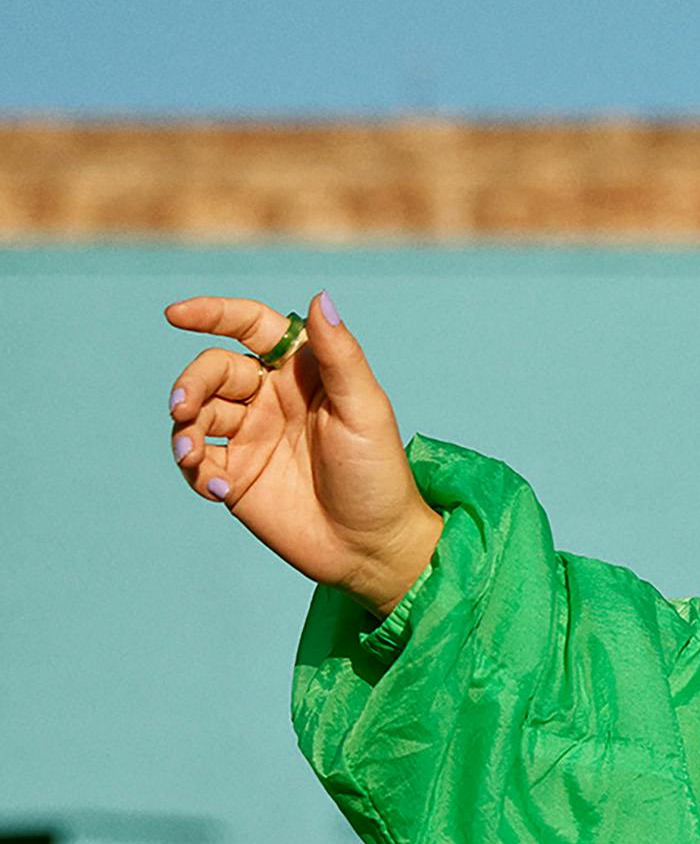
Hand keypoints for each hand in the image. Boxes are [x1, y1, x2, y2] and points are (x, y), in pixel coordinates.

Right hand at [164, 292, 443, 615]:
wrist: (372, 546)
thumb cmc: (379, 473)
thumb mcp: (365, 410)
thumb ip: (341, 356)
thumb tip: (320, 298)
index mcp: (303, 371)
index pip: (251, 327)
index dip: (214, 313)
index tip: (177, 315)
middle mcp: (272, 397)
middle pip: (214, 370)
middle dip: (191, 383)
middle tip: (184, 408)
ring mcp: (250, 436)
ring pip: (196, 413)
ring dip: (184, 428)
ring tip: (191, 454)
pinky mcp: (234, 475)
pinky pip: (196, 460)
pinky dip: (194, 468)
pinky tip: (216, 488)